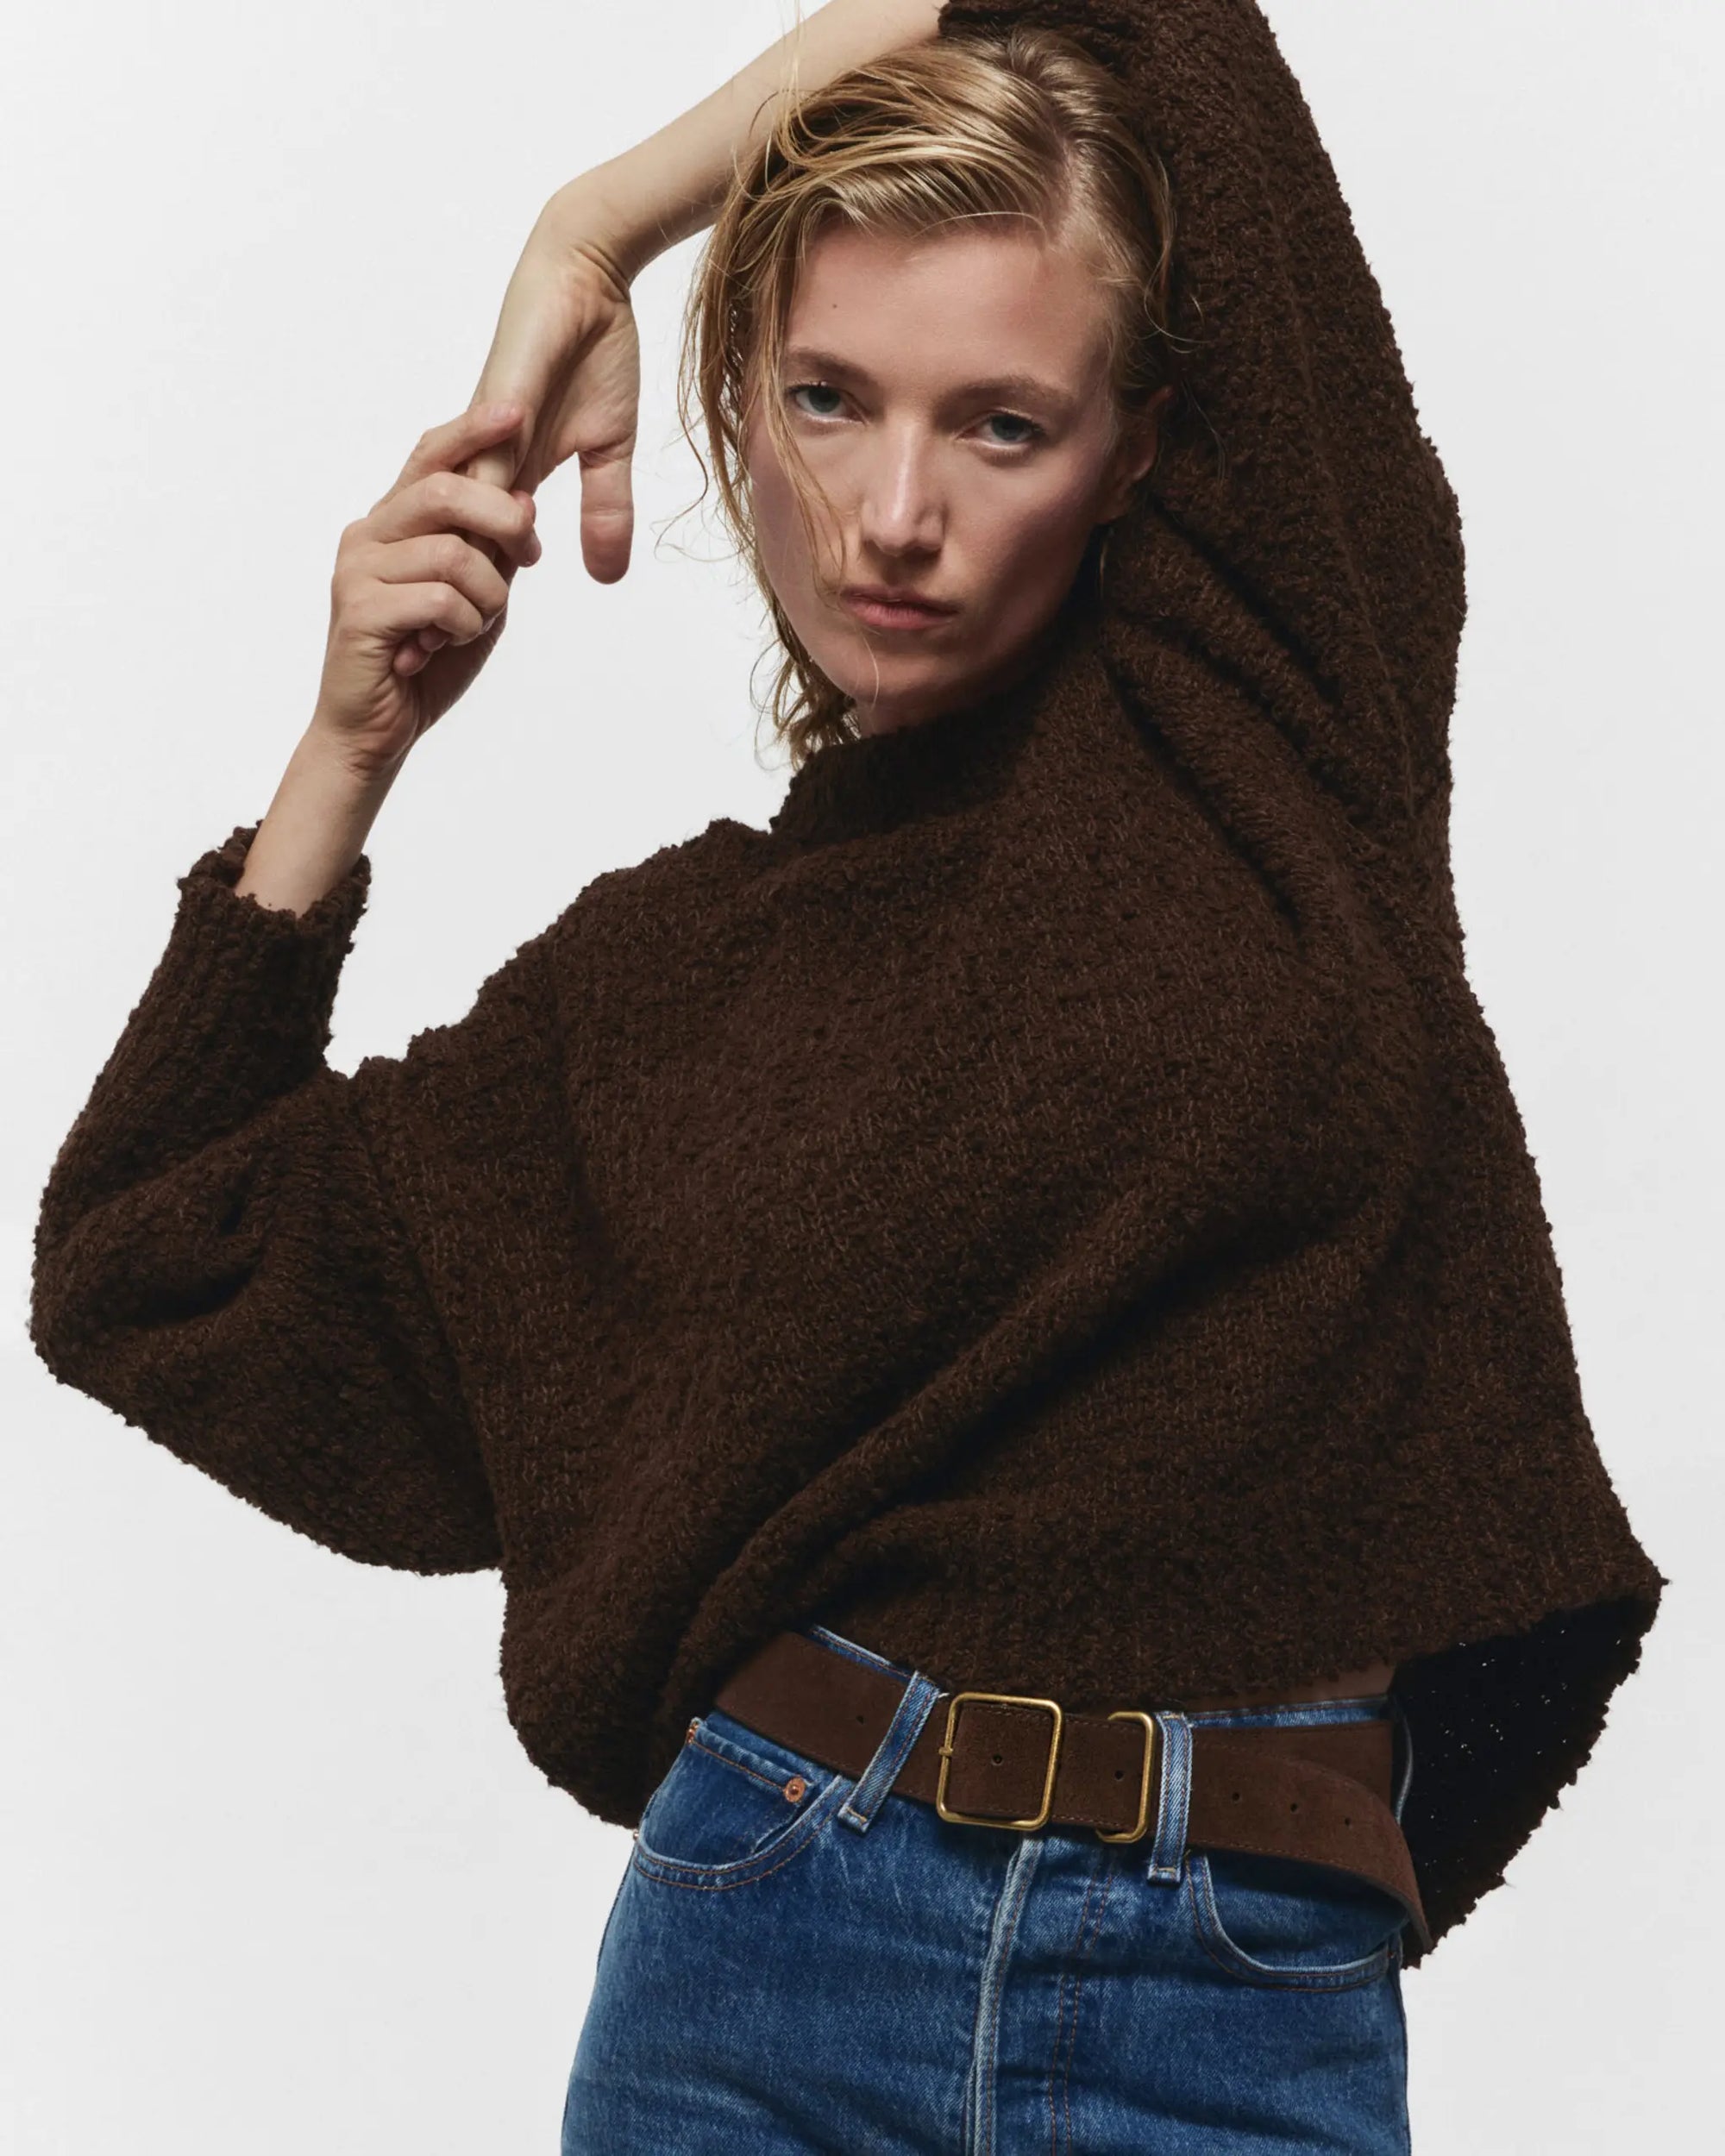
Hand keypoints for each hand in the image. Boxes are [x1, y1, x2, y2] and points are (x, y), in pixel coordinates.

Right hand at [307, 402, 542, 781]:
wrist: (375, 731)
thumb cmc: (424, 665)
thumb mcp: (473, 600)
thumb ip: (490, 555)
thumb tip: (523, 502)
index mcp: (391, 523)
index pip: (430, 457)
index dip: (472, 430)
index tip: (517, 410)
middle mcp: (367, 536)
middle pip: (443, 491)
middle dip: (502, 519)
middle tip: (528, 556)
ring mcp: (357, 571)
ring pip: (451, 552)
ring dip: (486, 595)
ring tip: (473, 625)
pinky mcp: (360, 612)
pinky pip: (439, 598)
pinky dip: (463, 624)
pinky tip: (447, 646)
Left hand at [402, 202, 642, 672]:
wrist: (586, 274)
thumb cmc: (596, 349)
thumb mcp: (608, 449)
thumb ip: (604, 511)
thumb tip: (606, 577)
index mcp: (502, 473)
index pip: (475, 550)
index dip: (461, 600)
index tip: (444, 656)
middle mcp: (481, 461)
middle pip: (447, 548)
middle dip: (432, 608)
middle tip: (415, 670)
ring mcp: (482, 437)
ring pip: (450, 525)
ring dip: (440, 582)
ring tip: (426, 642)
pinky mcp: (493, 410)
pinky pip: (474, 475)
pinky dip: (467, 522)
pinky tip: (461, 567)